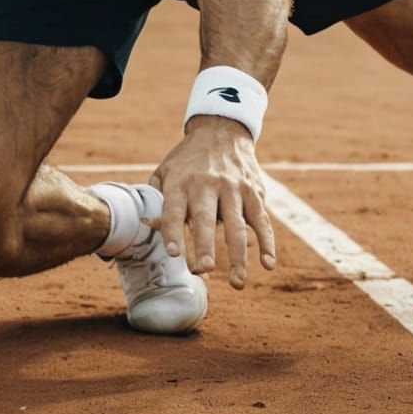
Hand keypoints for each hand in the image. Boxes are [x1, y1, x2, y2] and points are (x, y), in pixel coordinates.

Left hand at [151, 115, 276, 289]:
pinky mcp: (254, 192)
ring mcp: (233, 189)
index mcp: (181, 182)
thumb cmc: (187, 161)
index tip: (172, 253)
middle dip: (205, 245)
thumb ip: (156, 199)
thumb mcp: (165, 172)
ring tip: (237, 282)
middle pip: (206, 219)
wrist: (221, 131)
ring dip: (238, 256)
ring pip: (237, 225)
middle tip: (205, 269)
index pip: (174, 209)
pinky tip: (267, 263)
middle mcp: (207, 184)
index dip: (172, 231)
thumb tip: (144, 228)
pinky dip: (267, 243)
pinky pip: (262, 221)